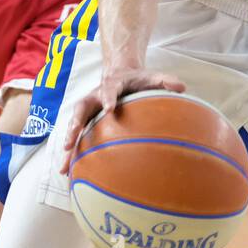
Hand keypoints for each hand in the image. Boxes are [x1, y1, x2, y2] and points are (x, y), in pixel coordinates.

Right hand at [58, 62, 184, 175]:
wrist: (119, 74)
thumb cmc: (138, 79)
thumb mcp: (152, 77)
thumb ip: (165, 80)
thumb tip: (182, 87)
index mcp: (111, 85)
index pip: (108, 89)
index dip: (107, 98)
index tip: (108, 109)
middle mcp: (94, 97)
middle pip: (81, 109)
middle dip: (75, 125)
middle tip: (70, 141)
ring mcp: (88, 110)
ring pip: (74, 127)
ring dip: (69, 146)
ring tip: (65, 167)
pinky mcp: (86, 121)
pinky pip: (77, 137)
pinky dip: (72, 154)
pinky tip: (69, 173)